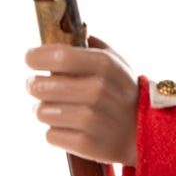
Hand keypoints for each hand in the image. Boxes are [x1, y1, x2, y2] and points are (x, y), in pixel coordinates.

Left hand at [25, 36, 138, 165]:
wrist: (144, 131)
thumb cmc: (120, 91)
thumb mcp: (114, 62)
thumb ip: (88, 45)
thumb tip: (60, 31)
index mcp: (105, 65)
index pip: (59, 55)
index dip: (37, 56)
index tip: (31, 58)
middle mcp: (98, 91)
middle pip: (40, 86)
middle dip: (36, 85)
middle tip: (42, 86)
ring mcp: (92, 119)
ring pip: (41, 112)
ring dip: (46, 110)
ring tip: (61, 109)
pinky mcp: (85, 144)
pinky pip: (50, 135)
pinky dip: (57, 132)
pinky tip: (73, 127)